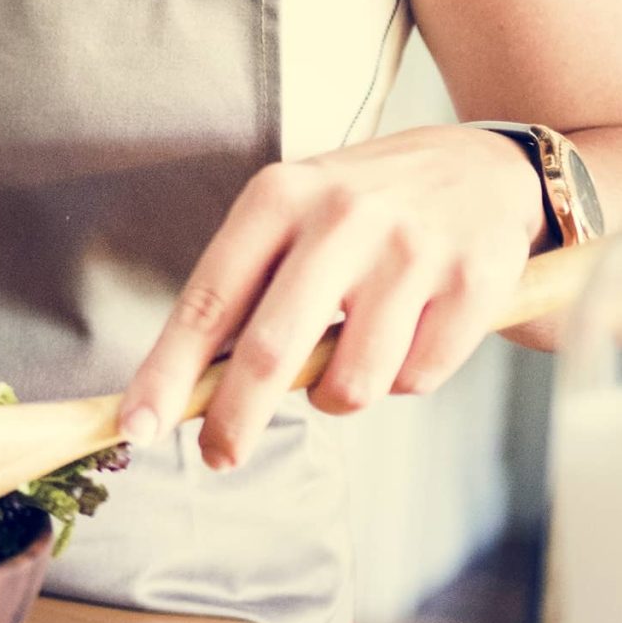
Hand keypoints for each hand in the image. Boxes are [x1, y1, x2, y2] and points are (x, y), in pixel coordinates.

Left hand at [119, 125, 547, 468]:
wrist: (484, 166)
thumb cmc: (360, 209)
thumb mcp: (292, 217)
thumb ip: (245, 291)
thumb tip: (187, 390)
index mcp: (278, 196)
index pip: (208, 301)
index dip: (168, 372)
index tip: (137, 425)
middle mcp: (342, 216)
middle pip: (270, 352)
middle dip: (234, 420)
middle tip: (217, 456)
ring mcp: (412, 249)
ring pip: (352, 383)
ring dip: (336, 398)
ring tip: (347, 362)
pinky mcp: (475, 283)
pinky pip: (419, 379)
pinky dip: (404, 380)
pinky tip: (410, 337)